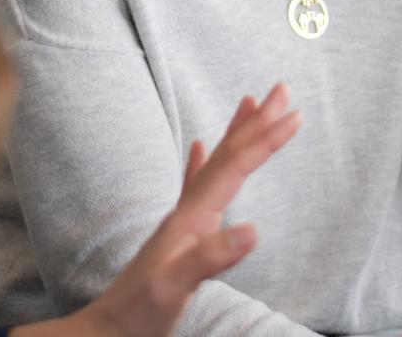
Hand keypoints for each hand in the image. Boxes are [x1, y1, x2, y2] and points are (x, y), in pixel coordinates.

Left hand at [14, 82, 301, 336]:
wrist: (107, 329)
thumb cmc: (138, 311)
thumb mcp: (175, 287)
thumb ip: (211, 257)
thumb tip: (254, 229)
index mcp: (191, 217)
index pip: (234, 167)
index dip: (265, 140)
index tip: (294, 114)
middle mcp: (187, 209)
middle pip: (227, 154)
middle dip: (257, 122)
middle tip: (281, 90)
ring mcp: (182, 219)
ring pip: (215, 163)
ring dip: (236, 132)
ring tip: (250, 103)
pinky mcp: (178, 233)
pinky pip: (194, 184)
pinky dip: (201, 161)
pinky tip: (198, 146)